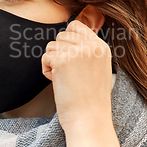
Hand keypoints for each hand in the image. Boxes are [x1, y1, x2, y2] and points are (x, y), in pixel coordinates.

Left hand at [41, 20, 122, 146]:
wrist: (89, 120)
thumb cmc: (91, 99)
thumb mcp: (98, 68)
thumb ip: (87, 51)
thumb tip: (67, 35)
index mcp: (102, 46)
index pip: (76, 26)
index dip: (67, 40)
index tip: (70, 59)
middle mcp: (91, 46)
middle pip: (61, 35)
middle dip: (59, 53)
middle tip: (68, 73)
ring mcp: (77, 52)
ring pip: (51, 46)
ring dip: (53, 62)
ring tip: (65, 79)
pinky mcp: (62, 61)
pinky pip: (45, 58)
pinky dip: (47, 71)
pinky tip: (58, 82)